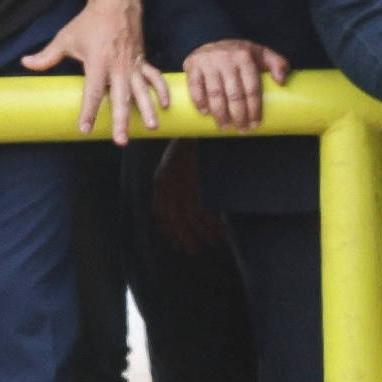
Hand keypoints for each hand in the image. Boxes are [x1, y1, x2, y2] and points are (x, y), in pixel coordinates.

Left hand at [21, 0, 168, 143]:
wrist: (116, 4)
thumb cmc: (90, 22)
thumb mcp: (66, 38)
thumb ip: (47, 55)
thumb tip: (25, 63)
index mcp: (98, 63)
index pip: (92, 93)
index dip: (88, 112)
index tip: (84, 129)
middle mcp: (118, 67)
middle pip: (121, 98)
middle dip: (121, 120)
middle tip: (121, 140)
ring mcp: (133, 65)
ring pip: (142, 91)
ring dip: (147, 110)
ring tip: (151, 128)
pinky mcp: (142, 60)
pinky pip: (154, 78)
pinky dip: (161, 91)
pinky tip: (165, 105)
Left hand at [151, 140, 223, 256]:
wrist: (200, 131)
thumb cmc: (189, 148)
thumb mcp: (173, 165)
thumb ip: (171, 184)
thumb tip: (176, 206)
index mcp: (161, 183)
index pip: (162, 214)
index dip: (169, 231)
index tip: (177, 243)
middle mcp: (171, 187)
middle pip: (177, 220)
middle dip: (186, 237)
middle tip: (194, 250)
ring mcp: (187, 186)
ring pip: (193, 219)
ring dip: (202, 233)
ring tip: (211, 242)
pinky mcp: (201, 185)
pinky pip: (207, 211)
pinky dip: (213, 223)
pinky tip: (220, 229)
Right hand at [182, 38, 290, 131]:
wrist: (211, 41)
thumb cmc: (241, 54)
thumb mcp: (262, 53)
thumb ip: (278, 64)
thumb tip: (282, 81)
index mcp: (246, 57)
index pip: (252, 87)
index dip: (254, 108)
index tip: (255, 123)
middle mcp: (227, 59)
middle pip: (234, 94)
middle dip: (239, 115)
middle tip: (242, 129)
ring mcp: (208, 62)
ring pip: (215, 93)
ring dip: (220, 113)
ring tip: (225, 127)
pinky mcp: (192, 66)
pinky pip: (195, 86)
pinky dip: (199, 101)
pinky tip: (206, 113)